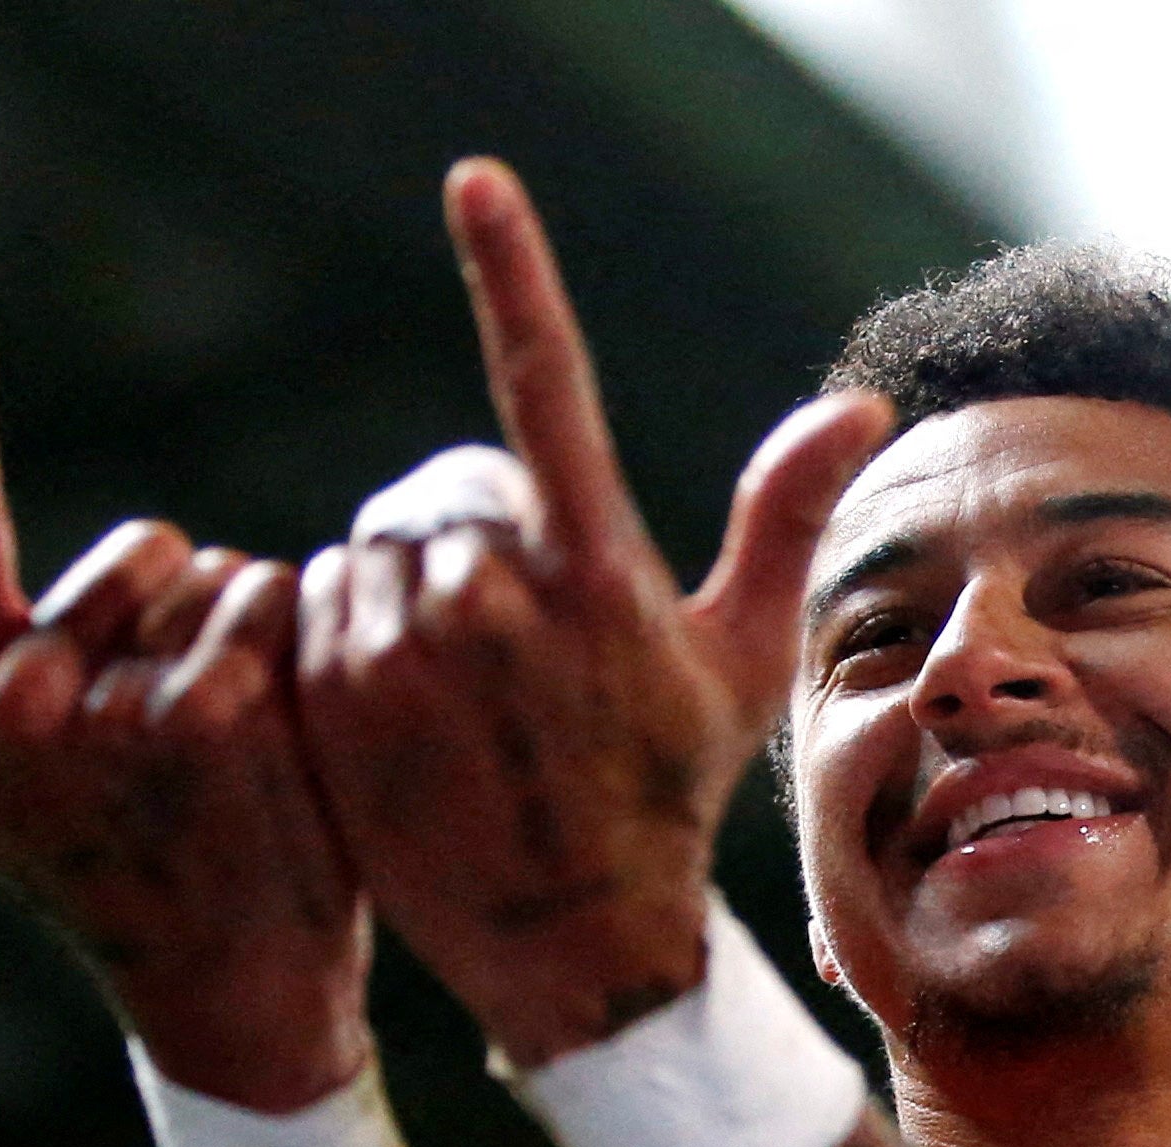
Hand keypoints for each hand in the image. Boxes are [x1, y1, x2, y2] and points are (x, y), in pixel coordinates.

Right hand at [0, 288, 368, 1112]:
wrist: (225, 999)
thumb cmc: (117, 888)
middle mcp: (18, 697)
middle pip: (138, 547)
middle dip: (180, 609)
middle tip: (185, 731)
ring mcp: (111, 704)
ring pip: (211, 576)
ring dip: (243, 636)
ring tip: (237, 750)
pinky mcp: (209, 709)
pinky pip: (265, 602)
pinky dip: (292, 645)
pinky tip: (286, 729)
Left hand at [291, 159, 889, 1068]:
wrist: (572, 942)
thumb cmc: (666, 795)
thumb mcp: (737, 662)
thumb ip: (779, 519)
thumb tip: (862, 403)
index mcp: (597, 575)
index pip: (548, 389)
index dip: (515, 271)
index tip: (479, 179)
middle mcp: (496, 605)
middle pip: (439, 495)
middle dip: (461, 543)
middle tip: (504, 644)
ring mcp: (405, 656)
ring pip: (368, 549)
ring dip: (399, 592)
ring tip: (456, 685)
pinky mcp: (332, 700)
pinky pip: (308, 605)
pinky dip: (339, 635)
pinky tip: (397, 707)